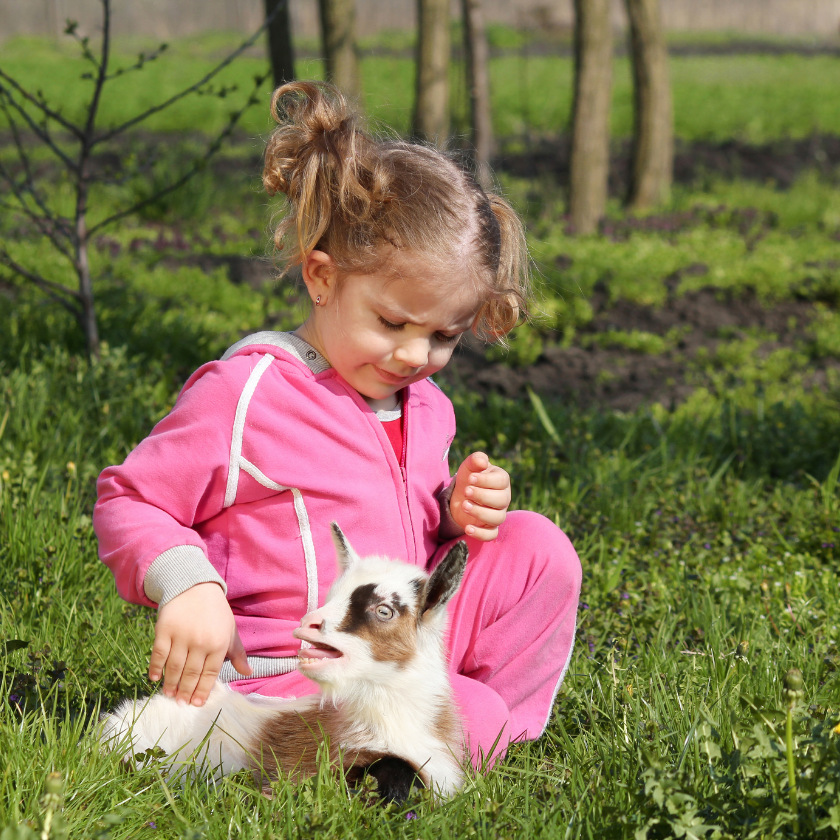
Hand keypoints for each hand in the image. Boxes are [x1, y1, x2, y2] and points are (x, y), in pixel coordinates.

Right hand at [149, 582, 251, 706]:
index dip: (202, 690)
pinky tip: (155, 678)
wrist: (195, 586)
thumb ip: (238, 653)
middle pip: (191, 673)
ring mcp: (181, 636)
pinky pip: (159, 653)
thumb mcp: (230, 630)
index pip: (210, 674)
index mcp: (219, 644)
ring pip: (174, 667)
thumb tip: (248, 672)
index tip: (196, 703)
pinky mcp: (164, 630)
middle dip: (186, 691)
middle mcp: (201, 641)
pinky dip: (156, 667)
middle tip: (181, 704)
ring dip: (171, 684)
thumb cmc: (216, 612)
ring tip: (169, 695)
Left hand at [449, 451, 510, 541]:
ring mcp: (498, 514)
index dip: (486, 481)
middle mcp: (503, 498)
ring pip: (497, 518)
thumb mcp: (469, 466)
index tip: (470, 478)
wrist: (461, 495)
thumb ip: (475, 460)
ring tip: (464, 505)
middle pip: (502, 500)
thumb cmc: (469, 478)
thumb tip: (482, 461)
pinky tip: (467, 528)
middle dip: (482, 496)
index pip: (501, 482)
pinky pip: (491, 535)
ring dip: (480, 512)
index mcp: (502, 481)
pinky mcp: (489, 528)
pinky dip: (480, 533)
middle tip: (466, 491)